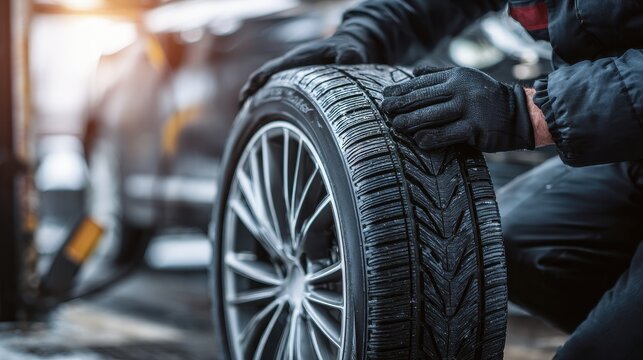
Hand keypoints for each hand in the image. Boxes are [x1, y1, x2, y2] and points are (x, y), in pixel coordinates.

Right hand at [239, 32, 377, 105]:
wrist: (350, 45)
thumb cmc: (349, 49)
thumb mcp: (352, 52)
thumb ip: (348, 56)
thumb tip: (346, 60)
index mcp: (299, 58)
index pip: (273, 68)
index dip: (259, 80)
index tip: (248, 92)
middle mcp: (291, 64)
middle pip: (264, 76)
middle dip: (251, 89)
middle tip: (242, 107)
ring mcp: (292, 71)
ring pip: (267, 81)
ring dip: (255, 93)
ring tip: (245, 110)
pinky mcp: (296, 77)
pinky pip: (276, 85)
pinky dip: (265, 95)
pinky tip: (262, 108)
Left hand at [382, 66, 534, 152]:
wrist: (519, 113)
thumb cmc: (485, 97)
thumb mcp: (465, 79)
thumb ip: (439, 75)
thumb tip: (413, 72)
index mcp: (456, 76)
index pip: (422, 82)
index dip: (402, 89)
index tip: (385, 95)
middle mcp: (461, 89)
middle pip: (424, 97)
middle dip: (401, 104)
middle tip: (384, 110)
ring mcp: (469, 108)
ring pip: (433, 115)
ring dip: (411, 121)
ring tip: (396, 126)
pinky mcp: (476, 127)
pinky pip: (448, 133)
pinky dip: (432, 137)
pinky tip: (418, 140)